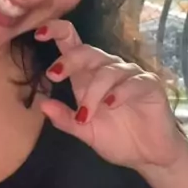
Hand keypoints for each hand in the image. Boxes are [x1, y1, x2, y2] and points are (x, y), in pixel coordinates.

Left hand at [35, 19, 184, 171]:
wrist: (149, 156)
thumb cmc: (116, 137)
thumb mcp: (84, 131)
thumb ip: (64, 119)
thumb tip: (41, 104)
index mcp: (86, 74)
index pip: (71, 42)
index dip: (56, 32)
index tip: (38, 34)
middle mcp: (106, 68)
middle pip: (87, 50)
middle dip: (69, 60)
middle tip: (54, 74)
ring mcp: (129, 74)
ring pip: (107, 70)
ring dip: (93, 92)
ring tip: (85, 115)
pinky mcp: (148, 84)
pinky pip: (133, 81)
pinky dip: (119, 92)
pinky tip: (111, 105)